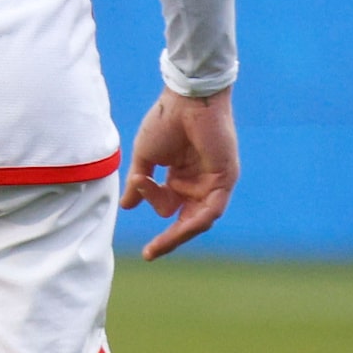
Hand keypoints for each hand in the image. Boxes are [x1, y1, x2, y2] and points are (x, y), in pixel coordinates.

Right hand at [119, 87, 238, 260]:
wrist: (186, 98)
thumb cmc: (165, 120)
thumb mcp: (145, 158)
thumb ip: (139, 184)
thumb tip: (127, 206)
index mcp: (182, 176)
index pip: (168, 203)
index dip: (151, 201)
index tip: (134, 194)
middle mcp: (200, 182)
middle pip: (187, 219)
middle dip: (170, 238)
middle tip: (149, 253)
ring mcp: (214, 181)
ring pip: (198, 219)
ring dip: (178, 233)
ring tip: (158, 246)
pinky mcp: (225, 178)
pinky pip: (212, 210)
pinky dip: (195, 221)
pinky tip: (178, 228)